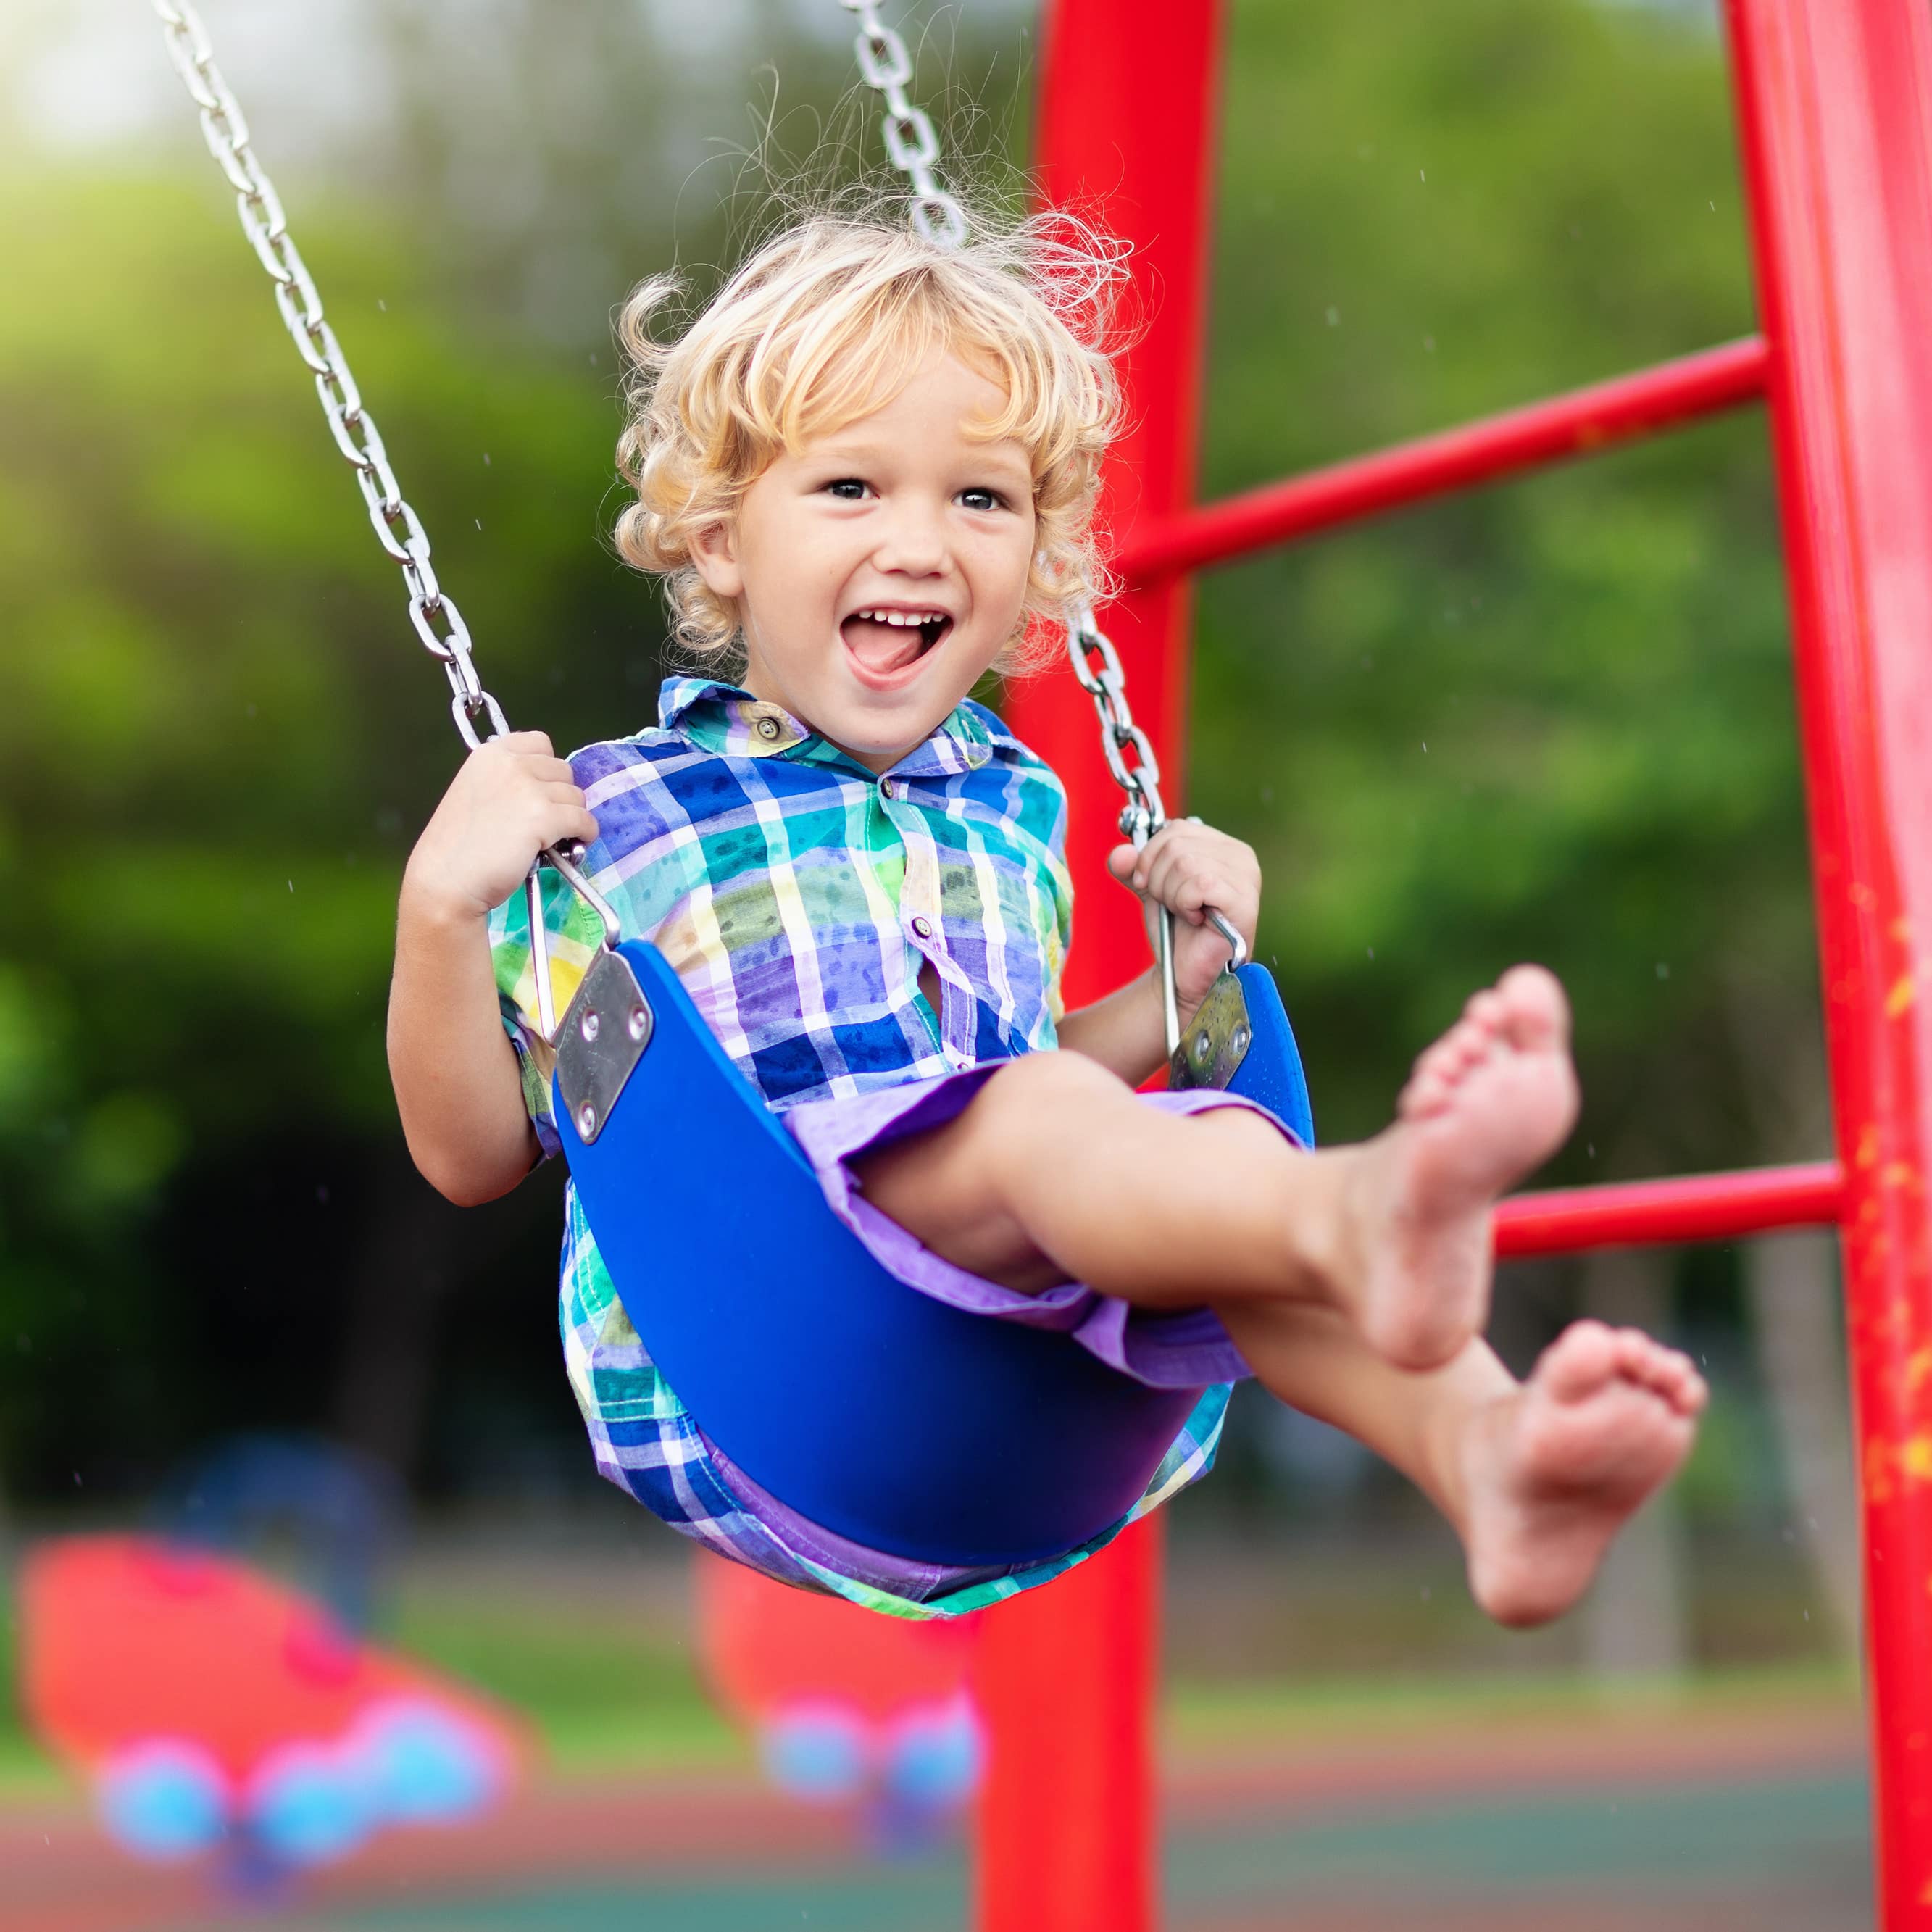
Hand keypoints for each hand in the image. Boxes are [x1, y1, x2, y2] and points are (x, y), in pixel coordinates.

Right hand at [401, 731, 599, 923]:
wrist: (446, 880)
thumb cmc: (458, 847)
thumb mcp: (475, 793)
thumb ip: (505, 780)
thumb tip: (545, 784)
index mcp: (490, 754)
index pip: (539, 743)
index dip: (546, 769)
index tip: (540, 790)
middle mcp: (510, 763)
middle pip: (563, 770)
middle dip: (560, 795)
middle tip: (546, 821)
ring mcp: (528, 788)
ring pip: (576, 796)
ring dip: (572, 817)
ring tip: (554, 837)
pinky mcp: (543, 816)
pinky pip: (583, 820)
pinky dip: (584, 833)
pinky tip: (572, 846)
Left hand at [1106, 819, 1260, 1019]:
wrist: (1182, 974)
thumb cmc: (1175, 931)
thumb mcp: (1149, 889)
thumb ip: (1133, 867)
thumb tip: (1121, 853)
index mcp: (1222, 847)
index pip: (1176, 828)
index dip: (1150, 856)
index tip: (1150, 885)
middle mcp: (1240, 856)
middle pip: (1176, 844)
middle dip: (1158, 879)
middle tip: (1171, 906)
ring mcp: (1247, 877)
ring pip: (1184, 862)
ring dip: (1170, 895)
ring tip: (1185, 914)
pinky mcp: (1244, 901)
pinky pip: (1198, 883)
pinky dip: (1184, 904)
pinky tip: (1196, 920)